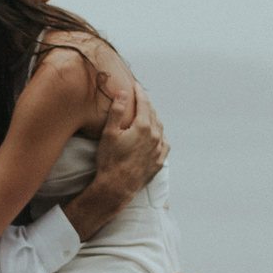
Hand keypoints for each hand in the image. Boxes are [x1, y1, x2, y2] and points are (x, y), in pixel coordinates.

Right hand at [92, 83, 167, 197]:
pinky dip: (160, 135)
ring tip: (147, 114)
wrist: (117, 187)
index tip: (135, 85)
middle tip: (140, 98)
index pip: (144, 103)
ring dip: (154, 118)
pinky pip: (164, 143)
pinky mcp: (159, 161)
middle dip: (146, 104)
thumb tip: (123, 93)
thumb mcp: (109, 133)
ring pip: (160, 128)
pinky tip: (155, 135)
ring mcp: (159, 150)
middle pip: (153, 114)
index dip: (139, 92)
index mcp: (143, 127)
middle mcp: (155, 136)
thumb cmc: (110, 160)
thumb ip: (117, 111)